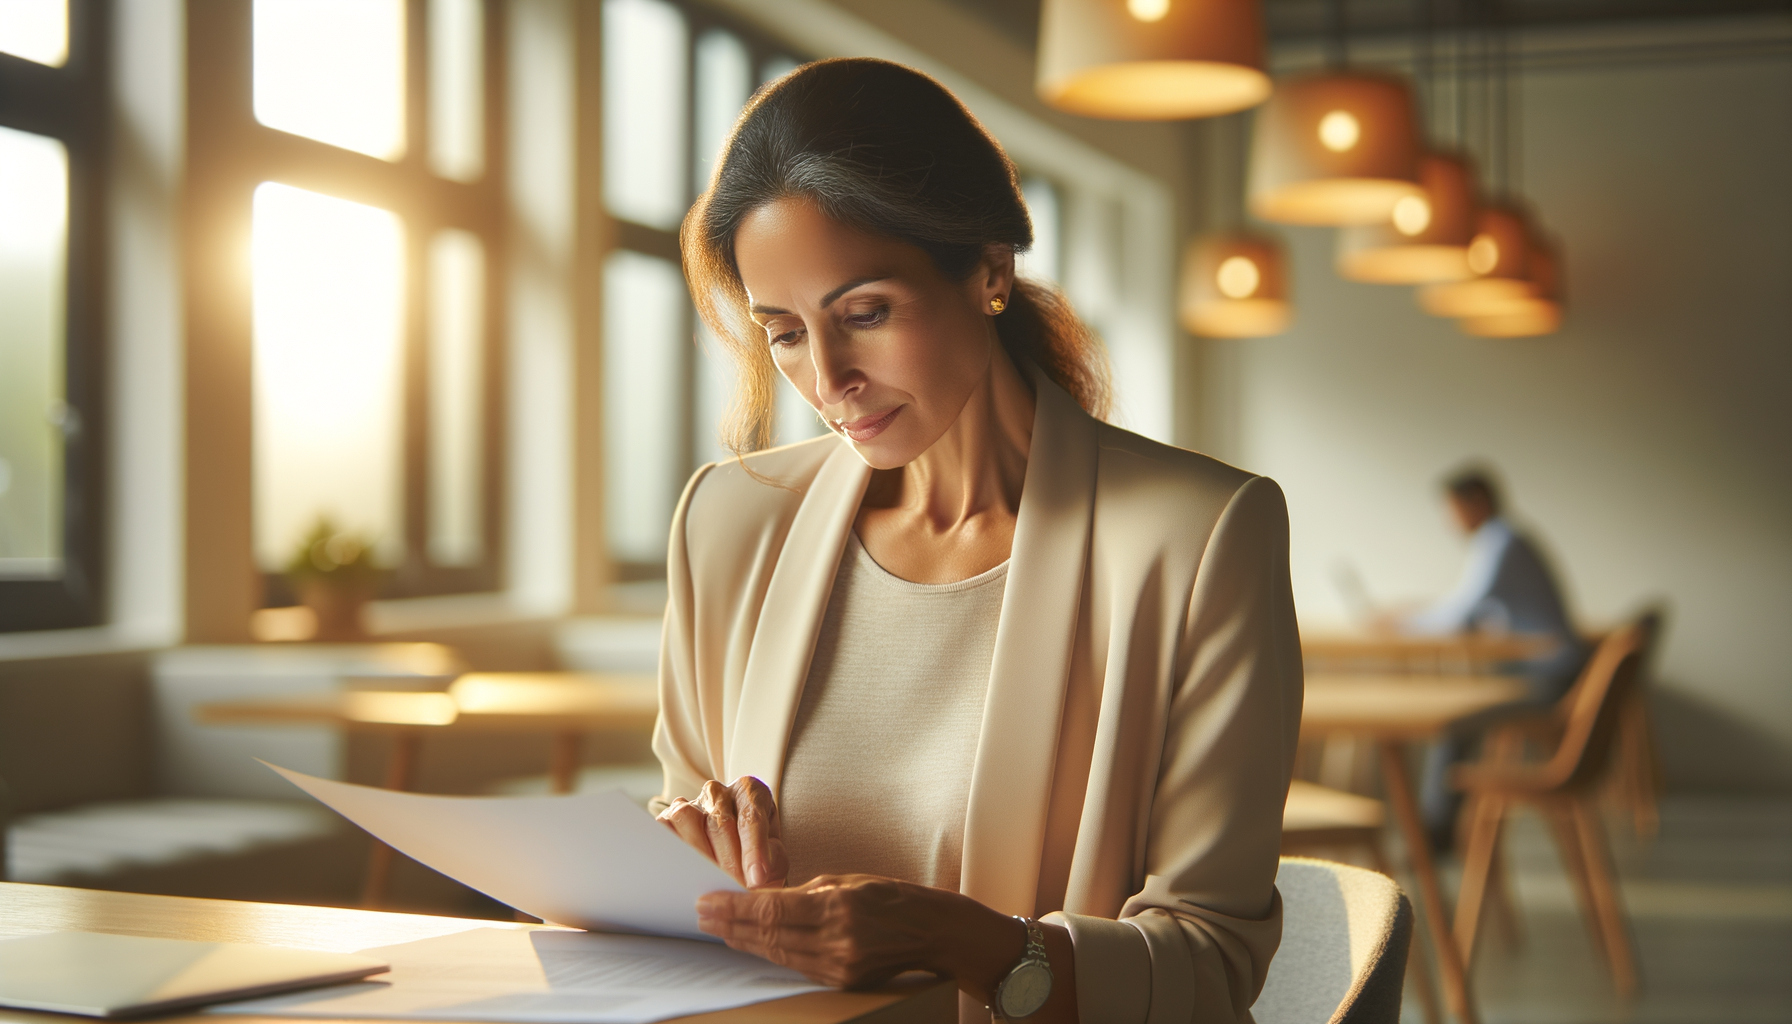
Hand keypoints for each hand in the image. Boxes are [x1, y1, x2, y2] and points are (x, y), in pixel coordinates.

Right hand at [656, 777, 788, 888]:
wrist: (734, 859)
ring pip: (686, 818)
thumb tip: (755, 877)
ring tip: (709, 882)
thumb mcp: (775, 859)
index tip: (757, 878)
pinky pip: (664, 828)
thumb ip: (772, 864)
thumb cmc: (758, 857)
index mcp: (749, 792)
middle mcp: (719, 793)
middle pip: (720, 822)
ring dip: (698, 854)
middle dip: (728, 861)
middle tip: (734, 888)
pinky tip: (681, 873)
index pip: (752, 817)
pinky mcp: (668, 818)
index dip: (754, 850)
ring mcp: (690, 804)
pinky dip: (670, 849)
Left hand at [696, 874, 1019, 989]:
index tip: (708, 900)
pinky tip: (750, 944)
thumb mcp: (849, 880)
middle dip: (731, 924)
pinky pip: (796, 966)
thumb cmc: (894, 898)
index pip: (773, 909)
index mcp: (839, 907)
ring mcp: (840, 966)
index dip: (735, 907)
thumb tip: (763, 899)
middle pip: (769, 935)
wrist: (934, 933)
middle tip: (701, 913)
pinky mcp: (842, 981)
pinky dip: (770, 953)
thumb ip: (806, 892)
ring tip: (717, 928)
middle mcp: (838, 941)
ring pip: (778, 954)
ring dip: (744, 941)